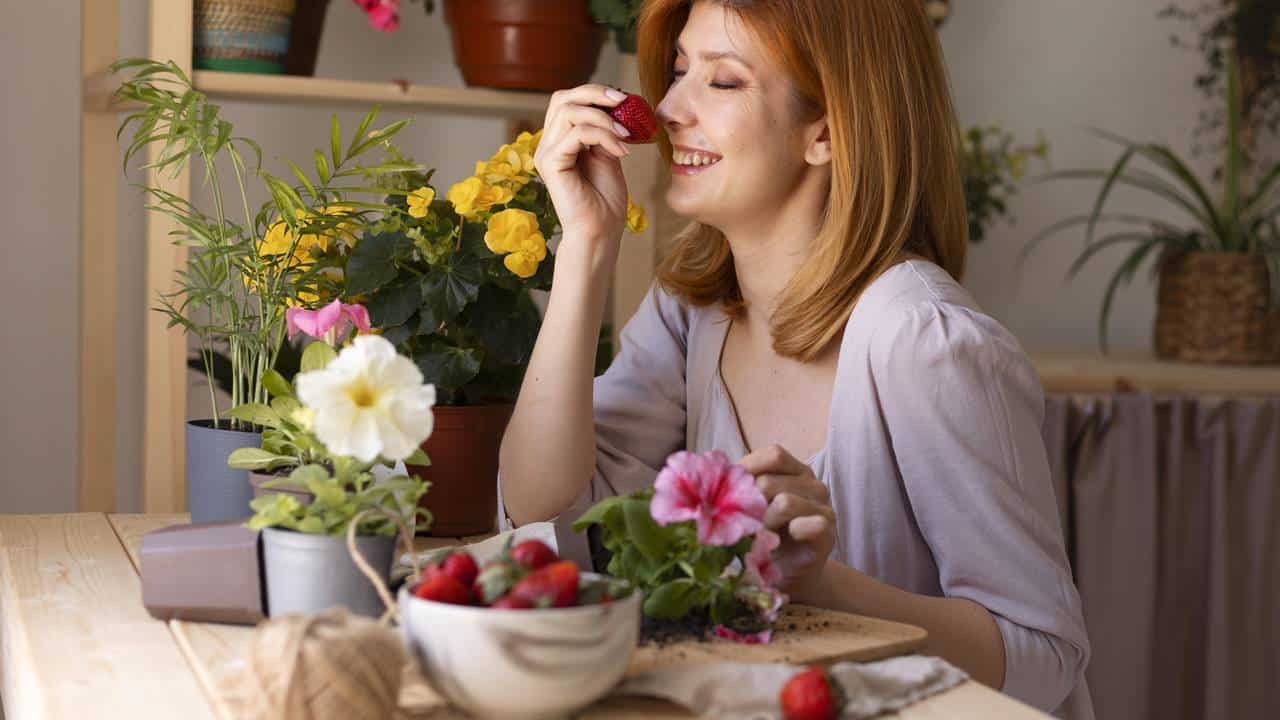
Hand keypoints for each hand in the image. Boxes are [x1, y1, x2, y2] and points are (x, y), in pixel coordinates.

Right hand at [532, 84, 631, 259]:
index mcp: (559, 140)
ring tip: (626, 135)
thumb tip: (616, 104)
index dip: (594, 93)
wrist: (601, 230)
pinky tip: (621, 151)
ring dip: (603, 118)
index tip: (624, 99)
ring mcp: (546, 153)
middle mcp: (547, 144)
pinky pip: (577, 134)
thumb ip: (605, 131)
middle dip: (595, 94)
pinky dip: (604, 136)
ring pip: (569, 111)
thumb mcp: (608, 154)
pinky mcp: (551, 163)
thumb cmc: (605, 199)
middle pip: (562, 98)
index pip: (567, 100)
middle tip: (623, 102)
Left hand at [738, 444, 836, 603]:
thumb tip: (717, 475)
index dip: (749, 470)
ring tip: (759, 537)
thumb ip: (742, 488)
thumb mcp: (752, 507)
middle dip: (747, 506)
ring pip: (785, 502)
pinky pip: (809, 525)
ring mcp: (824, 507)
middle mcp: (813, 484)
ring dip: (764, 524)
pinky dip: (790, 533)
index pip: (773, 455)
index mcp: (794, 471)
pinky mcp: (828, 532)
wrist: (790, 573)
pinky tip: (781, 542)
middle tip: (742, 526)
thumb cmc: (767, 535)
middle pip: (770, 482)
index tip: (731, 492)